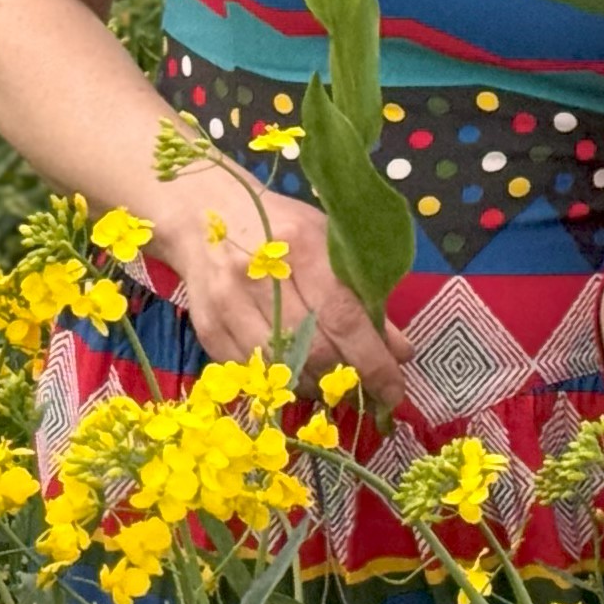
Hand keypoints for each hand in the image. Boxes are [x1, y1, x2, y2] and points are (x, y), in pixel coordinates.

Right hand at [144, 170, 409, 422]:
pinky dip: (282, 383)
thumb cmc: (280, 227)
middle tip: (368, 389)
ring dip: (316, 385)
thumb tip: (398, 351)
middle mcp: (260, 275)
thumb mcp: (329, 243)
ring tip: (335, 382)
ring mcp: (228, 304)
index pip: (343, 317)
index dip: (372, 361)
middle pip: (312, 348)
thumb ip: (364, 295)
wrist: (204, 213)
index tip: (394, 389)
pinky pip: (253, 373)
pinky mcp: (208, 328)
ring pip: (282, 367)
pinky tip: (299, 375)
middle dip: (348, 378)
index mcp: (301, 246)